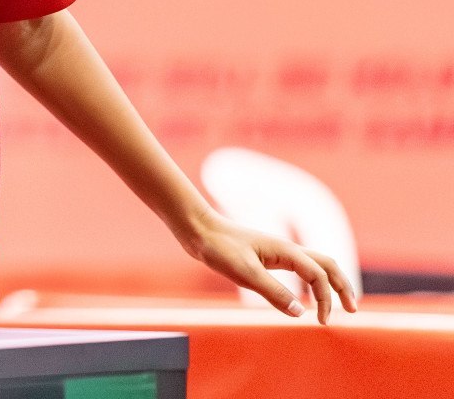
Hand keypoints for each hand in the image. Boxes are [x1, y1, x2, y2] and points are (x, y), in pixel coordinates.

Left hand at [182, 208, 357, 323]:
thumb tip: (302, 313)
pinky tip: (306, 296)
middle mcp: (287, 249)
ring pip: (316, 264)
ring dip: (331, 283)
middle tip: (353, 310)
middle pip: (328, 265)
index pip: (318, 275)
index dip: (326, 299)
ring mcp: (278, 251)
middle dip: (343, 286)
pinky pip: (299, 268)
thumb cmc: (219, 248)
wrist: (198, 230)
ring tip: (339, 304)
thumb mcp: (245, 273)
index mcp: (286, 251)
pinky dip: (312, 281)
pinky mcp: (268, 256)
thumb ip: (273, 292)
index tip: (322, 322)